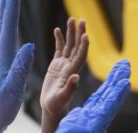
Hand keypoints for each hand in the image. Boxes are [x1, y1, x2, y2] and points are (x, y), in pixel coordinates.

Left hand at [0, 0, 35, 132]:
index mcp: (3, 56)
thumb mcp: (11, 91)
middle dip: (4, 1)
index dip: (12, 5)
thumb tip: (28, 45)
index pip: (9, 24)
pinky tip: (0, 16)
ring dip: (0, 5)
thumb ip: (20, 68)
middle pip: (1, 18)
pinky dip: (0, 19)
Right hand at [39, 18, 87, 132]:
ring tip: (71, 19)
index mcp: (72, 72)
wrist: (52, 108)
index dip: (83, 46)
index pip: (80, 56)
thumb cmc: (56, 105)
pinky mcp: (56, 65)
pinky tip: (57, 30)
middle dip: (79, 33)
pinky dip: (59, 39)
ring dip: (70, 33)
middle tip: (81, 20)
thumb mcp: (62, 97)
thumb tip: (76, 77)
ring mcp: (63, 65)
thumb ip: (70, 87)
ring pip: (68, 45)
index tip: (86, 35)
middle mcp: (70, 66)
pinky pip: (59, 49)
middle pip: (76, 47)